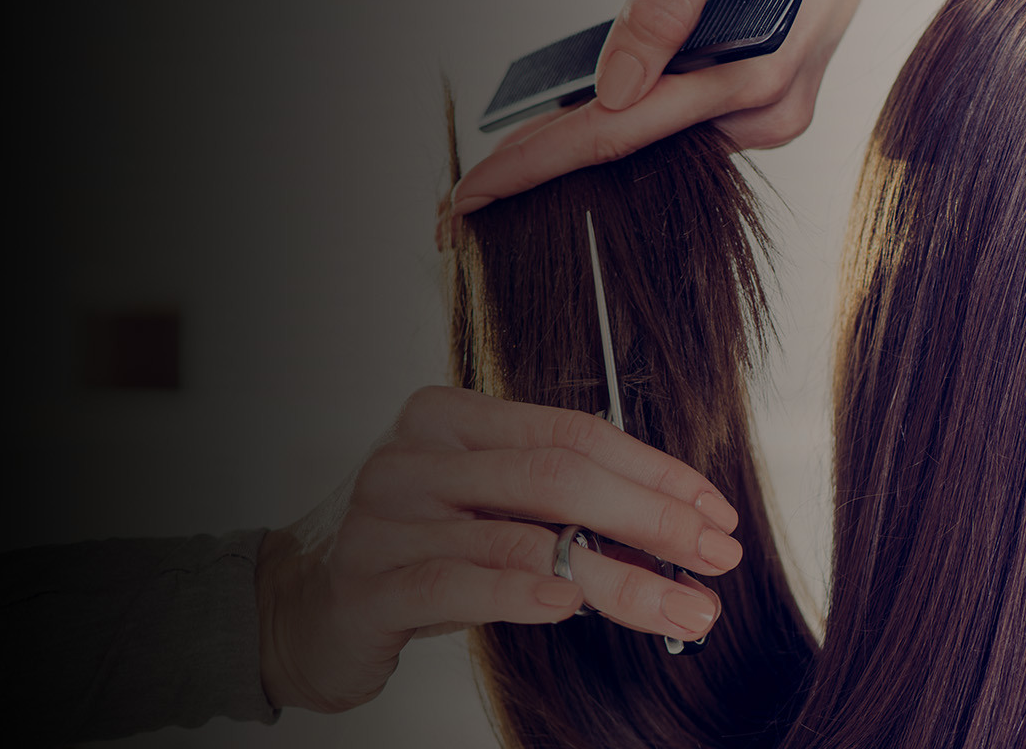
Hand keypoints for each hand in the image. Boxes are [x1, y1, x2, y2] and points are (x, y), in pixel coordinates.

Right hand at [255, 386, 741, 713]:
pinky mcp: (367, 582)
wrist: (309, 608)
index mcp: (453, 417)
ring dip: (617, 579)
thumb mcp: (493, 511)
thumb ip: (566, 503)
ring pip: (521, 541)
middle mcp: (416, 455)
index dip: (655, 473)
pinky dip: (524, 595)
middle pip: (557, 478)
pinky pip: (458, 582)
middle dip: (650, 520)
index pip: (575, 433)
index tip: (715, 512)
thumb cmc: (418, 552)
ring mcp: (386, 516)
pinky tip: (572, 607)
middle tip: (715, 558)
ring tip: (678, 606)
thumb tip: (682, 527)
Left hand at [448, 0, 878, 218]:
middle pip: (636, 149)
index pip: (622, 132)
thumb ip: (665, 9)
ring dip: (601, 134)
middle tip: (472, 190)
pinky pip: (690, 122)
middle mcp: (768, 116)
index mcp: (758, 80)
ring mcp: (774, 121)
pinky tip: (604, 107)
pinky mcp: (773, 113)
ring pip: (664, 137)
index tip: (471, 192)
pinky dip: (644, 115)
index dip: (539, 160)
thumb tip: (608, 90)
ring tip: (522, 150)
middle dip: (554, 160)